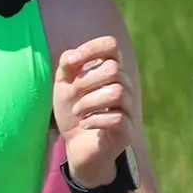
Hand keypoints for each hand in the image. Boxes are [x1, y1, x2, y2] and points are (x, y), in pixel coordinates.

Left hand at [53, 34, 138, 189]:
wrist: (76, 146)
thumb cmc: (73, 111)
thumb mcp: (63, 85)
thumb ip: (67, 65)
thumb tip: (73, 56)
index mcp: (110, 70)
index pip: (111, 46)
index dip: (92, 49)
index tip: (72, 63)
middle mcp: (125, 86)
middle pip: (114, 69)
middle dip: (86, 81)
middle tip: (73, 95)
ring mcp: (129, 108)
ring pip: (117, 93)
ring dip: (90, 102)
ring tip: (77, 111)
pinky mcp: (127, 130)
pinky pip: (118, 118)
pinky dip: (95, 120)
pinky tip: (85, 124)